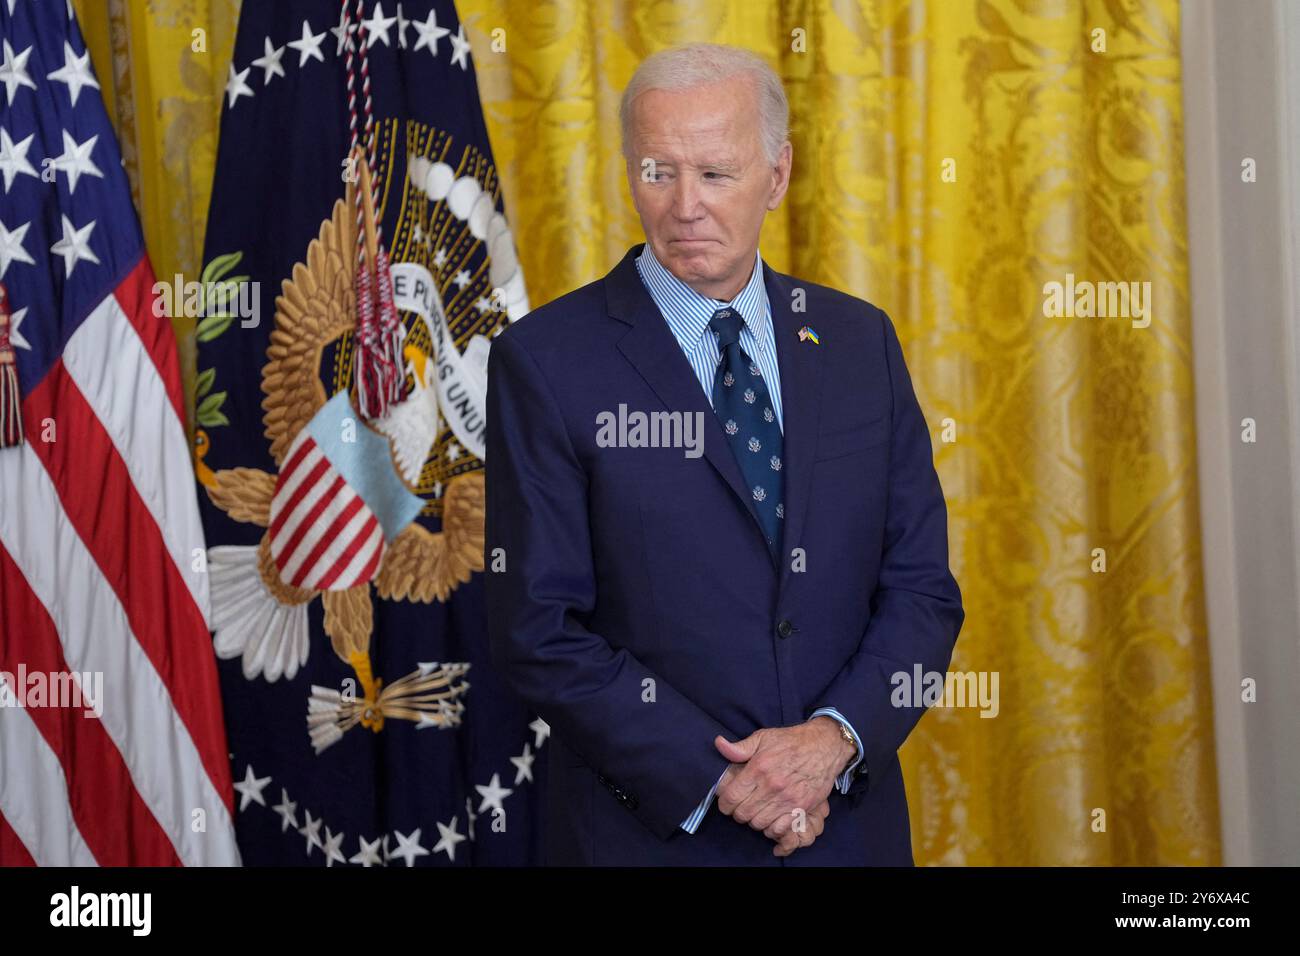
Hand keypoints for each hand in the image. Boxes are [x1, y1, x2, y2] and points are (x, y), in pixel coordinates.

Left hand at [713, 718, 855, 855]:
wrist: (824, 746)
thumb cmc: (791, 741)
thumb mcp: (763, 737)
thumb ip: (740, 747)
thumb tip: (719, 745)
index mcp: (759, 768)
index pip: (731, 797)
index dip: (724, 803)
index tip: (726, 802)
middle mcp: (772, 785)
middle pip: (743, 814)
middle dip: (737, 813)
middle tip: (741, 807)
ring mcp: (788, 799)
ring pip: (759, 823)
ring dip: (753, 821)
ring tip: (755, 812)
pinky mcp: (801, 807)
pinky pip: (779, 829)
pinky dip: (771, 828)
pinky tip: (770, 819)